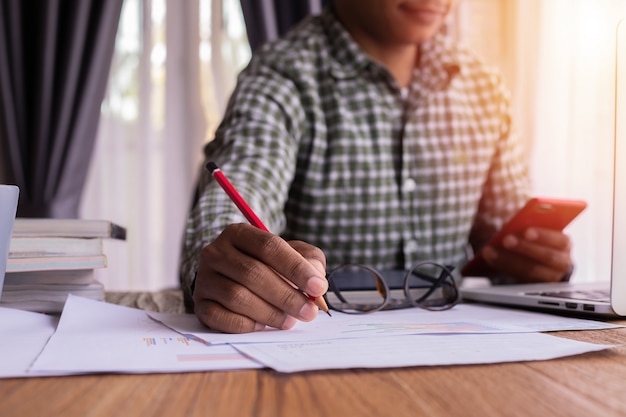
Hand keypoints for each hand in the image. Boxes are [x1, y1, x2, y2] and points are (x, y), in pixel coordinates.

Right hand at [193, 223, 327, 332]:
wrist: (231, 277)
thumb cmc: (267, 265)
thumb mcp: (291, 254)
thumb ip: (308, 261)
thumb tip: (316, 281)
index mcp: (239, 233)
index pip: (269, 246)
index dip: (295, 267)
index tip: (317, 287)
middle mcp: (216, 252)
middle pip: (252, 273)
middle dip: (286, 295)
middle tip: (308, 312)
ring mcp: (204, 279)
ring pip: (237, 297)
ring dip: (270, 313)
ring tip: (289, 320)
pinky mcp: (200, 304)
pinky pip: (222, 318)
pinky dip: (247, 325)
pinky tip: (264, 325)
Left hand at [481, 227, 572, 282]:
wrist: (544, 264)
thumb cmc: (537, 239)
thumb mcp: (538, 230)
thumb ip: (531, 224)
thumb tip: (511, 218)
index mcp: (564, 242)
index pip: (558, 240)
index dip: (543, 235)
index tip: (527, 231)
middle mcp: (561, 261)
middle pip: (544, 256)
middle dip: (523, 247)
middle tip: (505, 239)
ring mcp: (549, 276)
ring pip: (530, 269)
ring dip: (508, 259)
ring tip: (489, 250)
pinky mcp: (535, 285)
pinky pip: (518, 276)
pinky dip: (501, 266)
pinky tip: (489, 257)